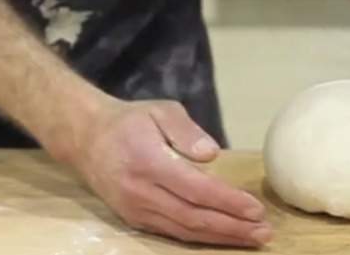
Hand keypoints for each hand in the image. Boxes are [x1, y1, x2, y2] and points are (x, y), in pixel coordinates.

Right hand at [64, 97, 271, 247]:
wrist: (86, 138)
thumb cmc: (130, 121)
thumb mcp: (160, 110)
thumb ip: (187, 130)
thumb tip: (212, 154)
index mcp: (149, 162)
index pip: (196, 189)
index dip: (228, 202)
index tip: (256, 209)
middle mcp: (141, 192)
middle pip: (193, 217)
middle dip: (232, 228)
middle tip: (264, 233)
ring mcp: (135, 209)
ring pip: (183, 231)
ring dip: (220, 238)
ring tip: (251, 238)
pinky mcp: (134, 219)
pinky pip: (171, 233)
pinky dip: (200, 237)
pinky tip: (223, 237)